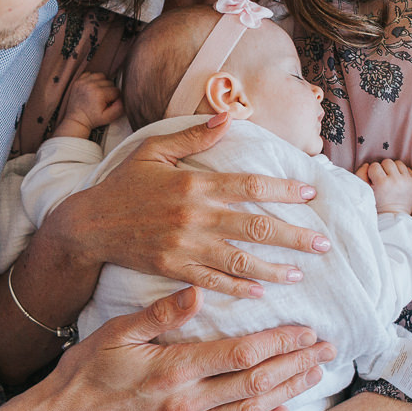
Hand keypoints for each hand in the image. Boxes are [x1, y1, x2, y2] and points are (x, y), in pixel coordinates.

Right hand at [29, 286, 334, 410]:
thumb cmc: (85, 372)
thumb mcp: (118, 331)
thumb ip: (162, 312)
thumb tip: (199, 290)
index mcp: (175, 370)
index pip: (242, 353)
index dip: (280, 341)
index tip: (305, 327)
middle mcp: (188, 405)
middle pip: (258, 383)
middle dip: (297, 363)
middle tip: (327, 348)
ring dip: (289, 391)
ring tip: (315, 373)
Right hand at [47, 115, 329, 297]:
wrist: (88, 224)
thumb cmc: (124, 184)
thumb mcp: (154, 149)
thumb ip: (194, 135)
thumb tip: (228, 117)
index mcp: (193, 184)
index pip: (249, 186)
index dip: (283, 191)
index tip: (310, 194)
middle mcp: (194, 216)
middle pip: (254, 227)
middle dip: (293, 236)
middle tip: (323, 244)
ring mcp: (184, 246)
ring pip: (239, 261)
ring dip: (274, 269)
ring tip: (300, 274)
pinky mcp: (173, 270)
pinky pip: (213, 282)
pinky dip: (238, 290)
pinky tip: (261, 293)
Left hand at [52, 71, 123, 138]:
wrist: (77, 120)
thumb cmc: (93, 119)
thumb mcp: (109, 117)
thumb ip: (119, 108)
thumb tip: (123, 97)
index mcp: (99, 93)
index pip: (117, 91)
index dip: (115, 98)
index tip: (109, 104)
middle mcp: (91, 85)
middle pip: (110, 82)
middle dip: (109, 91)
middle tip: (103, 100)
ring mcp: (83, 81)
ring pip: (101, 76)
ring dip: (103, 83)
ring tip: (99, 92)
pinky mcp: (78, 80)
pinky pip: (90, 74)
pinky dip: (93, 79)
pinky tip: (92, 88)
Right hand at [357, 158, 411, 214]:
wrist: (393, 216)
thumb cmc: (376, 204)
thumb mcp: (364, 190)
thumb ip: (361, 174)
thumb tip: (367, 164)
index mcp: (383, 183)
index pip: (374, 166)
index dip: (371, 173)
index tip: (373, 182)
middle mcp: (396, 180)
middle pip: (387, 162)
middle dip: (383, 169)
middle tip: (382, 179)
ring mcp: (407, 181)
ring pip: (398, 163)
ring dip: (393, 169)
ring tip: (390, 179)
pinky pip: (407, 169)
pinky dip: (402, 173)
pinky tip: (398, 181)